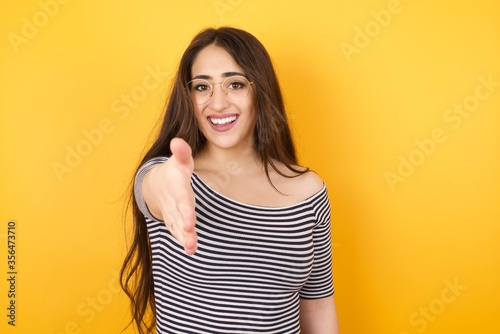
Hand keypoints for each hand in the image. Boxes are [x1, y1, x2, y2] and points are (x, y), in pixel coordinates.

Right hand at [143, 138, 197, 254]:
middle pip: (179, 216)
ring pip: (177, 227)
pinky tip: (191, 251)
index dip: (186, 210)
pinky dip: (183, 241)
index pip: (182, 199)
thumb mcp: (179, 160)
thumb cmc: (175, 171)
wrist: (156, 184)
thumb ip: (182, 152)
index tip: (191, 221)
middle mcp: (173, 202)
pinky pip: (177, 232)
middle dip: (185, 226)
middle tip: (191, 234)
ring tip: (192, 248)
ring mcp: (172, 213)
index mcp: (176, 187)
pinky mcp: (173, 221)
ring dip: (184, 238)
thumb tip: (178, 141)